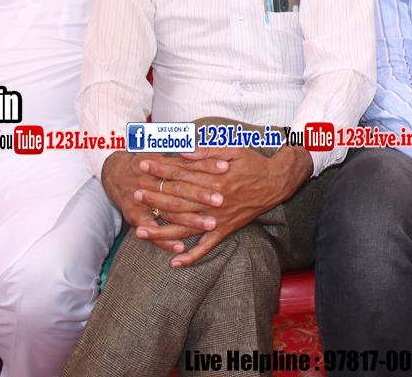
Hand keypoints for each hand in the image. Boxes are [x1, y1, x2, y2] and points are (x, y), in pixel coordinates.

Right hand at [100, 151, 215, 253]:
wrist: (113, 173)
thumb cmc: (143, 160)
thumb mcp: (157, 147)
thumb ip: (177, 147)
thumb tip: (198, 143)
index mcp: (159, 165)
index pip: (187, 165)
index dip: (206, 165)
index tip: (226, 167)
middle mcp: (150, 183)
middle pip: (180, 190)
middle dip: (201, 196)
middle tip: (222, 199)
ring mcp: (143, 203)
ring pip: (170, 213)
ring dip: (191, 221)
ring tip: (211, 224)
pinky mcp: (136, 218)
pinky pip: (153, 231)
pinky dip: (165, 241)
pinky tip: (181, 247)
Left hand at [137, 146, 312, 266]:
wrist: (276, 183)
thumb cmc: (254, 163)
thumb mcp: (233, 149)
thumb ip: (206, 151)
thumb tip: (182, 152)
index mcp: (215, 179)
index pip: (181, 174)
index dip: (161, 169)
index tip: (143, 165)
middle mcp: (214, 202)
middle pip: (178, 201)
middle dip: (154, 197)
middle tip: (135, 194)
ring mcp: (219, 219)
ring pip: (185, 228)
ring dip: (161, 231)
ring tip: (139, 231)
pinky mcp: (226, 230)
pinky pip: (207, 246)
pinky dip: (192, 257)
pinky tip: (175, 263)